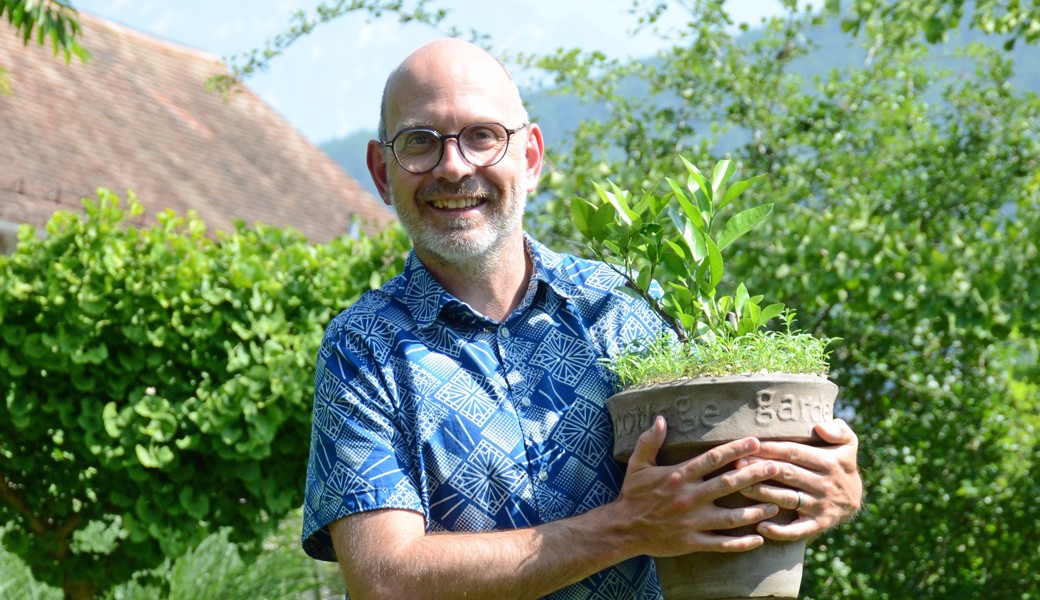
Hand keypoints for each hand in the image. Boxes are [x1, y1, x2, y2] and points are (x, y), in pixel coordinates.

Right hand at [615, 416, 781, 556]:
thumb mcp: (637, 465)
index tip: (755, 442)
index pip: (712, 459)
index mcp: (678, 476)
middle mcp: (689, 497)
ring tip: (775, 504)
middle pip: (727, 484)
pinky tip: (759, 539)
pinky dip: (741, 543)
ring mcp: (692, 522)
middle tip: (777, 468)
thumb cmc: (633, 494)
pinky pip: (721, 544)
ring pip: (730, 517)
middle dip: (754, 475)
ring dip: (754, 511)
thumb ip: (650, 441)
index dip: (735, 449)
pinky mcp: (692, 542)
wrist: (623, 529)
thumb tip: (661, 419)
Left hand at [736, 419, 861, 540]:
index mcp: (828, 462)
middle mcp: (824, 484)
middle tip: (737, 464)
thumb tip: (820, 426)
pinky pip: (798, 530)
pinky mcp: (818, 524)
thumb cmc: (841, 464)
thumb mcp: (848, 443)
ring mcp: (820, 506)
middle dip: (760, 468)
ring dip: (763, 494)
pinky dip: (779, 531)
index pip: (794, 452)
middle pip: (786, 473)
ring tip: (740, 487)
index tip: (749, 444)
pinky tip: (760, 527)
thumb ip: (838, 430)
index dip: (770, 448)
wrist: (855, 499)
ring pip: (787, 498)